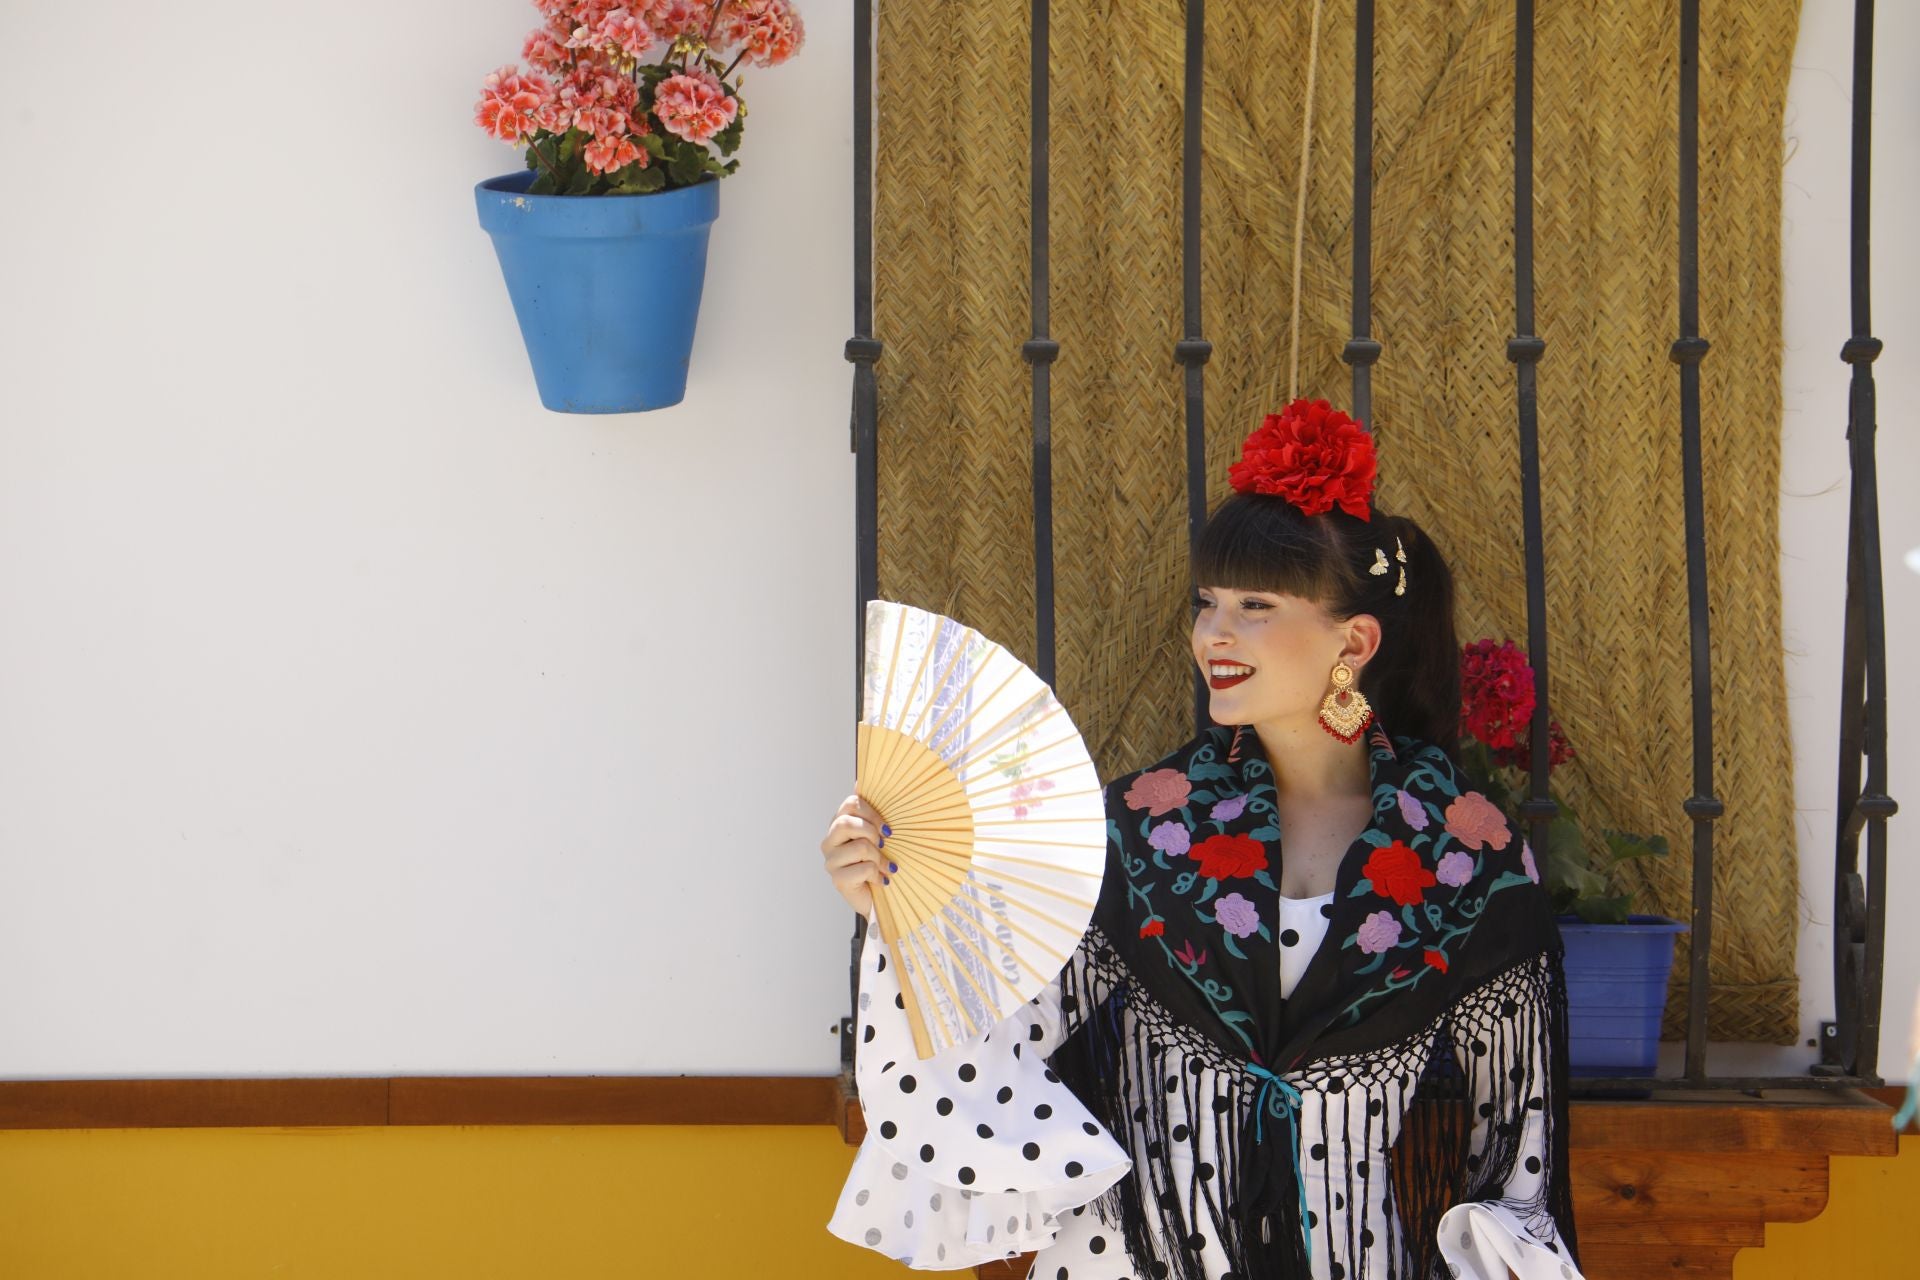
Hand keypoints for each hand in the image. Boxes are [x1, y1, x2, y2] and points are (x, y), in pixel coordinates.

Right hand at [821, 790, 892, 916]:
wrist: (877, 896)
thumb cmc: (877, 861)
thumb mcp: (878, 834)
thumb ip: (870, 810)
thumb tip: (860, 781)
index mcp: (839, 824)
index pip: (851, 803)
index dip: (872, 812)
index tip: (886, 827)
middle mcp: (830, 840)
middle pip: (847, 823)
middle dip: (872, 833)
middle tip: (883, 845)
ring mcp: (831, 861)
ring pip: (860, 846)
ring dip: (879, 858)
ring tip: (884, 866)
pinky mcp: (837, 879)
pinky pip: (863, 868)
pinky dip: (877, 874)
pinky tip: (879, 880)